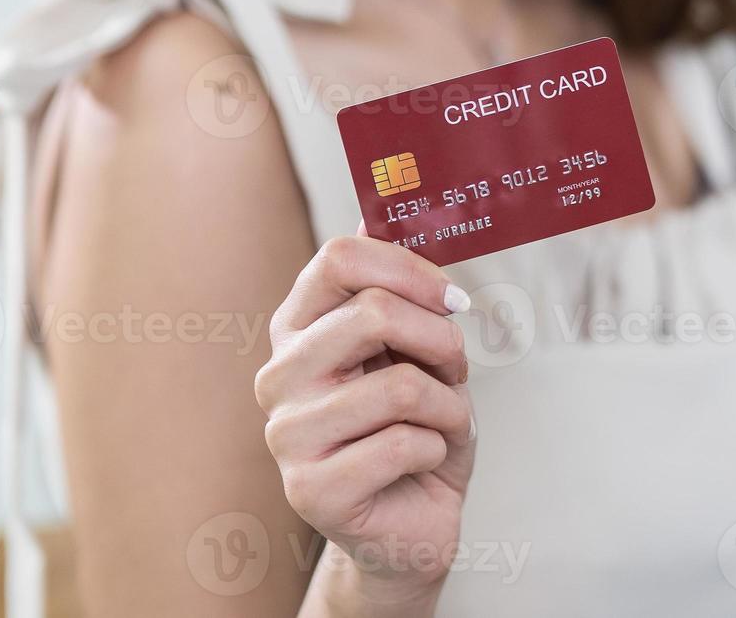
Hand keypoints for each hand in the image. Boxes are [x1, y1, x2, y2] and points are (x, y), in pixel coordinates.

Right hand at [255, 232, 473, 610]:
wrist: (414, 522)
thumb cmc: (416, 430)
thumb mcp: (414, 351)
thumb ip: (394, 290)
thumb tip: (375, 213)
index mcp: (299, 329)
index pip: (339, 259)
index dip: (410, 267)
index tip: (452, 298)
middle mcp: (279, 376)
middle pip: (374, 313)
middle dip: (442, 342)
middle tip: (456, 372)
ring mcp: (287, 435)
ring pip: (401, 386)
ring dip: (449, 408)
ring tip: (440, 426)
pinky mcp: (310, 490)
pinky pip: (404, 443)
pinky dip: (436, 449)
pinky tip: (419, 464)